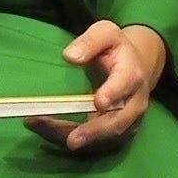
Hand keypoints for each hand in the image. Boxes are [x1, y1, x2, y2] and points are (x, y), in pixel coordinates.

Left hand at [28, 21, 164, 156]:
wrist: (136, 66)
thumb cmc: (115, 49)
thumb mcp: (105, 33)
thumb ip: (90, 41)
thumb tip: (70, 56)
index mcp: (131, 74)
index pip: (124, 85)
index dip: (112, 93)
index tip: (98, 102)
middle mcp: (134, 102)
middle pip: (118, 122)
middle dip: (94, 131)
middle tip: (71, 140)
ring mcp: (128, 121)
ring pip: (104, 138)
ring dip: (74, 137)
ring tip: (41, 127)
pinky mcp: (118, 133)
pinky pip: (96, 143)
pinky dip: (69, 139)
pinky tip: (45, 130)